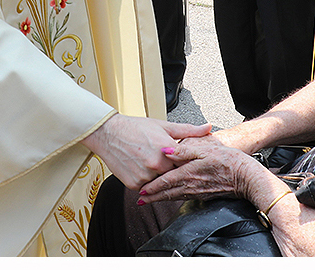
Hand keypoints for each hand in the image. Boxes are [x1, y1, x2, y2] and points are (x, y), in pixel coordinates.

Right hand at [79, 114, 212, 189]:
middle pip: (174, 176)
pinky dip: (145, 181)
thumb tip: (207, 128)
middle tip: (163, 162)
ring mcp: (145, 176)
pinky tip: (140, 168)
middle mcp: (157, 165)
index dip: (185, 163)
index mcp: (167, 151)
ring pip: (160, 183)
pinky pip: (146, 187)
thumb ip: (188, 131)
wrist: (107, 133)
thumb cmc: (134, 128)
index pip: (186, 165)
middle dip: (171, 171)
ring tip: (149, 163)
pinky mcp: (134, 184)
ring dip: (158, 177)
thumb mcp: (163, 126)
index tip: (184, 162)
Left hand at [137, 140, 279, 204]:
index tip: (140, 191)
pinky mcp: (204, 194)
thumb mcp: (205, 149)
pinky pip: (184, 197)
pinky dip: (173, 198)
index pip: (165, 182)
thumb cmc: (228, 161)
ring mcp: (197, 192)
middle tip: (140, 200)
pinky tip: (171, 197)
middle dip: (152, 197)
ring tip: (150, 200)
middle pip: (167, 193)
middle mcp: (191, 186)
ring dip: (161, 199)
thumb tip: (165, 150)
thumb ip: (183, 149)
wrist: (246, 176)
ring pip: (174, 197)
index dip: (151, 187)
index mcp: (188, 174)